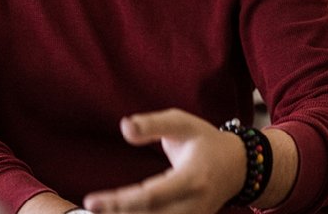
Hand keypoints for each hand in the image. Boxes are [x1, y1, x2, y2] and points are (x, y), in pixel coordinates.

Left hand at [81, 108, 243, 213]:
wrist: (238, 166)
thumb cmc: (204, 141)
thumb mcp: (181, 122)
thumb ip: (152, 124)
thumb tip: (124, 128)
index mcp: (193, 178)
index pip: (151, 196)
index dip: (120, 201)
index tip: (91, 200)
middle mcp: (194, 205)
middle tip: (89, 209)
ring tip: (98, 213)